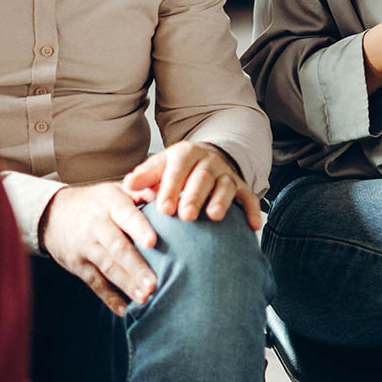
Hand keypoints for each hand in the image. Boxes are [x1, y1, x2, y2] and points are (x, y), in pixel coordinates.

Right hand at [39, 183, 157, 315]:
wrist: (53, 214)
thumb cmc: (98, 202)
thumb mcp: (116, 189)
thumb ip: (143, 191)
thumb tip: (168, 194)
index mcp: (110, 203)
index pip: (126, 215)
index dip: (139, 228)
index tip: (152, 242)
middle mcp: (96, 225)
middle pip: (117, 247)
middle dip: (136, 267)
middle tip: (154, 283)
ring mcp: (85, 246)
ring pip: (107, 267)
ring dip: (126, 284)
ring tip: (145, 297)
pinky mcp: (78, 265)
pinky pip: (94, 283)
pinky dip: (108, 297)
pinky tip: (123, 309)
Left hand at [122, 141, 261, 229]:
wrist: (206, 160)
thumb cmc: (177, 170)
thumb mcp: (160, 167)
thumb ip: (145, 176)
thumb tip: (128, 185)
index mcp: (186, 154)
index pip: (177, 169)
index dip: (171, 188)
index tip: (163, 209)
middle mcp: (209, 162)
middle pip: (203, 176)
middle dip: (194, 196)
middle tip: (185, 216)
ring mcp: (227, 174)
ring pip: (226, 185)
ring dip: (221, 200)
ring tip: (214, 216)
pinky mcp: (242, 187)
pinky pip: (250, 198)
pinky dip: (252, 211)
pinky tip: (252, 227)